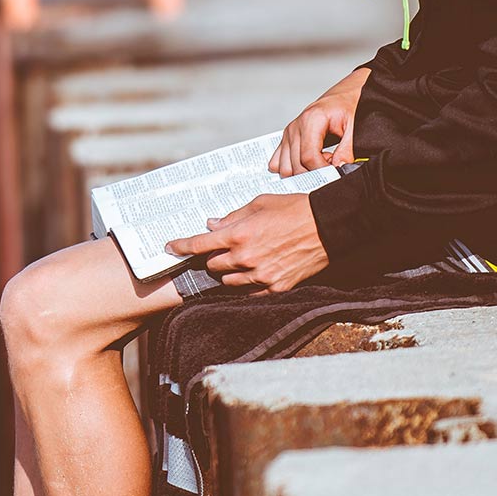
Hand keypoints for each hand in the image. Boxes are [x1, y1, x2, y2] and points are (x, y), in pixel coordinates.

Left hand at [164, 193, 328, 293]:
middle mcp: (245, 258)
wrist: (327, 226)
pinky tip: (256, 272)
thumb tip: (212, 226)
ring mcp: (261, 276)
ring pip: (229, 282)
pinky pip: (250, 292)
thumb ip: (232, 218)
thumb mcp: (259, 204)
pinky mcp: (275, 287)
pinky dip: (248, 284)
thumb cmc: (293, 209)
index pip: (199, 245)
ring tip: (244, 259)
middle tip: (225, 248)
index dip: (180, 247)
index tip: (169, 248)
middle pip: (213, 265)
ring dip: (229, 272)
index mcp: (239, 235)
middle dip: (214, 257)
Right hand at [270, 67, 369, 175]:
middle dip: (315, 172)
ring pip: (286, 168)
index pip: (308, 157)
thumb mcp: (354, 127)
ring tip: (321, 161)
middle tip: (332, 164)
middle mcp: (295, 127)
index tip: (336, 172)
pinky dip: (292, 169)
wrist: (342, 96)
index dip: (323, 171)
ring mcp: (288, 133)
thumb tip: (339, 169)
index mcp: (311, 120)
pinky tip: (308, 163)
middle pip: (296, 165)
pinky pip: (278, 162)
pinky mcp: (286, 139)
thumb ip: (347, 150)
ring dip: (304, 172)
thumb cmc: (347, 107)